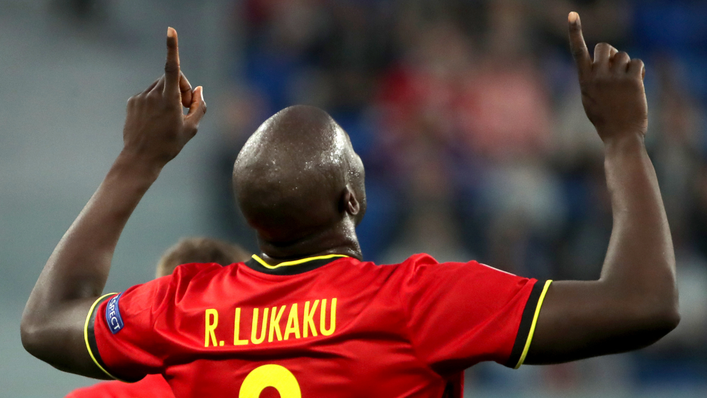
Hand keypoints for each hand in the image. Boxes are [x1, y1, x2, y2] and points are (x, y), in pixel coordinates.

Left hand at [122, 27, 206, 164]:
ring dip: (169, 95)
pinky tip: (157, 119)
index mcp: (169, 100)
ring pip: (160, 86)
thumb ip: (199, 106)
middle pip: (172, 79)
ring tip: (171, 116)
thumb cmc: (169, 144)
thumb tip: (198, 90)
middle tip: (186, 107)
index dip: (172, 48)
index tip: (170, 30)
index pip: (172, 68)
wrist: (140, 158)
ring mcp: (141, 98)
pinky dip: (156, 101)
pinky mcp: (132, 102)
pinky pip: (148, 94)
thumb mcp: (191, 128)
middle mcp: (153, 95)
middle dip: (182, 88)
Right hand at [568, 12, 646, 142]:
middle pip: (605, 47)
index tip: (572, 15)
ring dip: (626, 66)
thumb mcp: (590, 99)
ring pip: (623, 56)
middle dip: (611, 52)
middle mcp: (597, 77)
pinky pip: (637, 63)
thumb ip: (593, 78)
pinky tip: (637, 84)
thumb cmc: (605, 119)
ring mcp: (615, 78)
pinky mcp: (632, 81)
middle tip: (615, 65)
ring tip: (626, 84)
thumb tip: (607, 60)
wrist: (620, 136)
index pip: (577, 52)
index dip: (575, 32)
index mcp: (584, 81)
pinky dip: (639, 71)